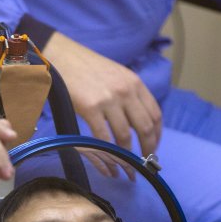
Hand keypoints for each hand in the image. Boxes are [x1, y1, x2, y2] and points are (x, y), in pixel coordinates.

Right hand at [43, 32, 161, 155]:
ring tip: (125, 165)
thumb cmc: (89, 68)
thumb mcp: (118, 75)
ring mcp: (108, 100)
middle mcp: (126, 91)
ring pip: (125, 135)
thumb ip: (130, 95)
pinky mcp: (90, 108)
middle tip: (143, 163)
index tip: (153, 148)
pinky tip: (108, 159)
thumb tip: (138, 122)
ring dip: (126, 155)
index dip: (157, 136)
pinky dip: (108, 152)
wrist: (63, 56)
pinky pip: (103, 136)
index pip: (155, 115)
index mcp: (135, 83)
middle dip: (147, 149)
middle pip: (145, 128)